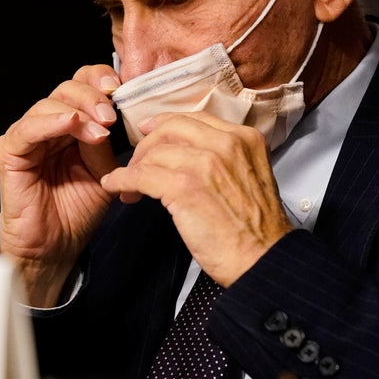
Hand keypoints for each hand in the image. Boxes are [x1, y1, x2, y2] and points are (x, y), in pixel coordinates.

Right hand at [0, 64, 123, 306]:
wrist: (56, 245)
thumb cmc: (77, 210)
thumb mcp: (104, 171)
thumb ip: (105, 143)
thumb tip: (111, 116)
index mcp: (71, 124)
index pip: (83, 86)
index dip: (100, 80)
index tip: (122, 88)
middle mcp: (48, 124)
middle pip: (67, 88)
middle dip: (93, 97)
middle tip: (111, 116)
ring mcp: (27, 136)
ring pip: (49, 104)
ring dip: (78, 112)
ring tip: (100, 131)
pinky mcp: (10, 151)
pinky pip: (28, 128)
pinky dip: (50, 122)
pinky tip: (70, 123)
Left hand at [99, 111, 293, 285]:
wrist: (263, 259)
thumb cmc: (255, 229)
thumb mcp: (250, 177)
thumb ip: (225, 158)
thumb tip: (187, 154)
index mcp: (244, 138)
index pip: (194, 119)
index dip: (165, 125)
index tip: (149, 131)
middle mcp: (226, 144)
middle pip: (171, 128)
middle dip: (147, 145)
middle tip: (136, 164)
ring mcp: (205, 163)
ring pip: (154, 152)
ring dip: (134, 168)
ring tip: (129, 187)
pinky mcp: (185, 187)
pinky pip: (141, 175)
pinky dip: (122, 179)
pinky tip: (116, 186)